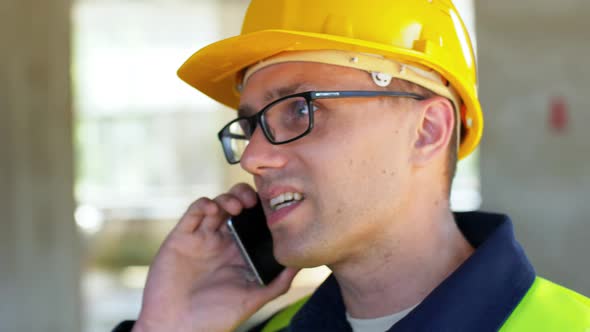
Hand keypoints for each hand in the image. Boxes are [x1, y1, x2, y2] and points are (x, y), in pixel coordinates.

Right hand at [133, 183, 298, 331]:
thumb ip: (277, 282)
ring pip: (216, 204)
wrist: (177, 328)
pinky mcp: (181, 237)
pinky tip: (212, 209)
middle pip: (235, 206)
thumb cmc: (214, 318)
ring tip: (236, 206)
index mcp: (238, 253)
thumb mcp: (253, 299)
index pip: (253, 221)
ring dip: (227, 198)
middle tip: (252, 201)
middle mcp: (221, 242)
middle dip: (244, 196)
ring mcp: (201, 238)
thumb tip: (300, 263)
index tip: (272, 206)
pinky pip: (193, 212)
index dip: (262, 209)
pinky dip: (203, 204)